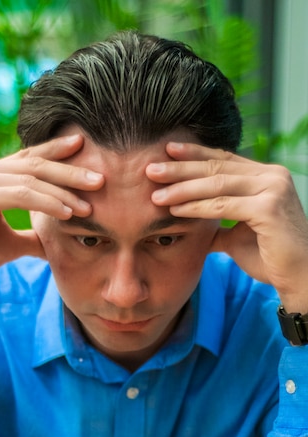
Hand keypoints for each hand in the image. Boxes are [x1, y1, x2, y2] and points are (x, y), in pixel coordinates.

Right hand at [0, 134, 103, 310]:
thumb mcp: (11, 243)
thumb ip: (33, 237)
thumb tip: (54, 243)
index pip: (29, 159)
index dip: (56, 152)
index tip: (84, 148)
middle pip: (34, 164)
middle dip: (69, 170)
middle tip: (99, 177)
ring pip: (30, 178)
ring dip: (64, 191)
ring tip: (89, 205)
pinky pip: (20, 195)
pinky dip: (46, 202)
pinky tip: (67, 213)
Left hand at [146, 142, 307, 311]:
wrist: (299, 277)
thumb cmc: (271, 257)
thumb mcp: (238, 234)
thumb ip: (219, 224)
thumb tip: (194, 224)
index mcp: (266, 177)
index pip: (224, 159)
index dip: (194, 154)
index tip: (167, 151)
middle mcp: (271, 176)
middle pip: (217, 166)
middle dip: (180, 167)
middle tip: (150, 168)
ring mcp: (272, 189)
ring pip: (217, 184)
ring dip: (182, 188)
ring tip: (155, 193)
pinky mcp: (269, 208)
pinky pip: (223, 206)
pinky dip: (196, 207)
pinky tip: (175, 209)